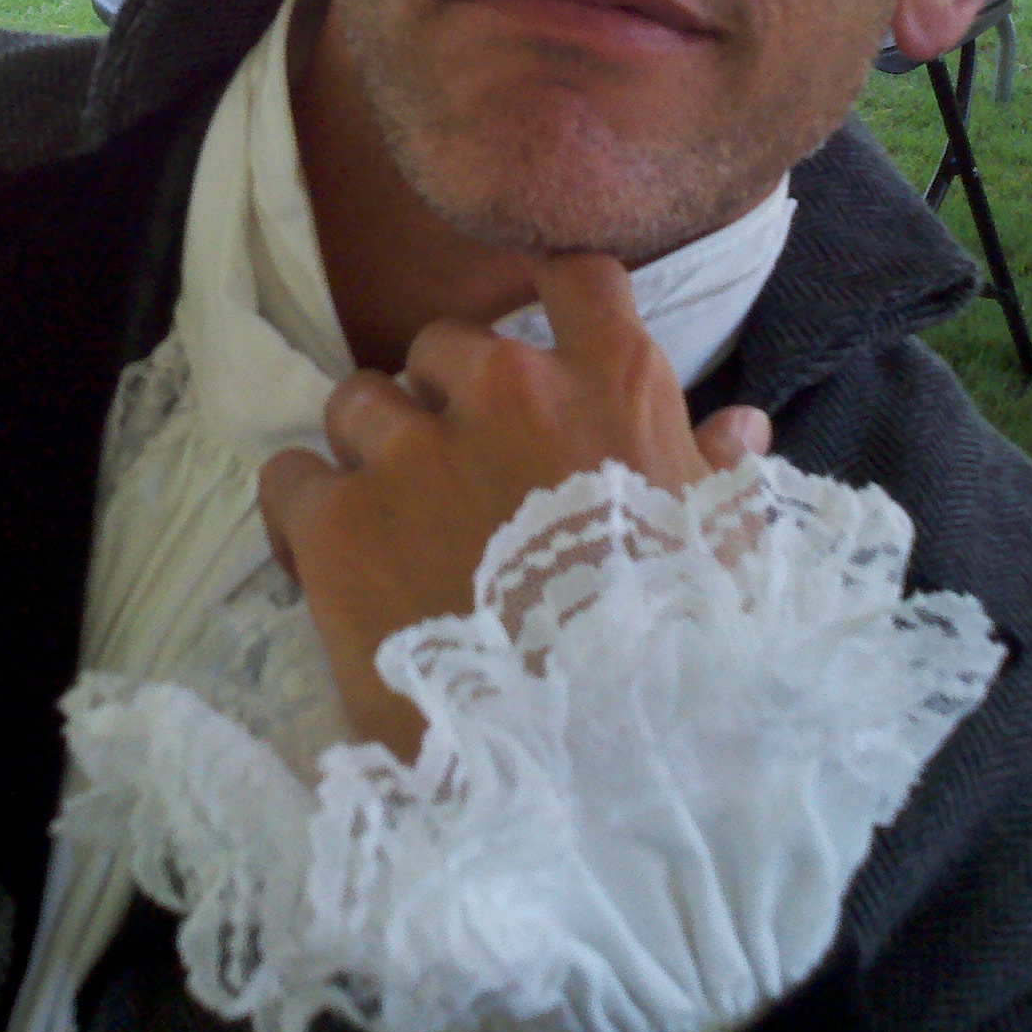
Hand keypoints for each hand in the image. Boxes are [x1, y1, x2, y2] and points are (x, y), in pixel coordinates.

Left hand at [257, 254, 772, 759]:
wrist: (585, 759)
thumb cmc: (676, 650)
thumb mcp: (721, 554)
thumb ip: (719, 475)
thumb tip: (741, 426)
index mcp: (609, 384)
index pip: (574, 272)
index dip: (544, 282)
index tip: (530, 314)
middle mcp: (503, 389)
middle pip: (443, 346)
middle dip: (444, 398)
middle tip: (456, 475)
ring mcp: (412, 450)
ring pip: (358, 402)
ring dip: (371, 451)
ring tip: (390, 525)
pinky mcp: (336, 520)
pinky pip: (290, 475)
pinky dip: (302, 509)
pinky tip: (323, 559)